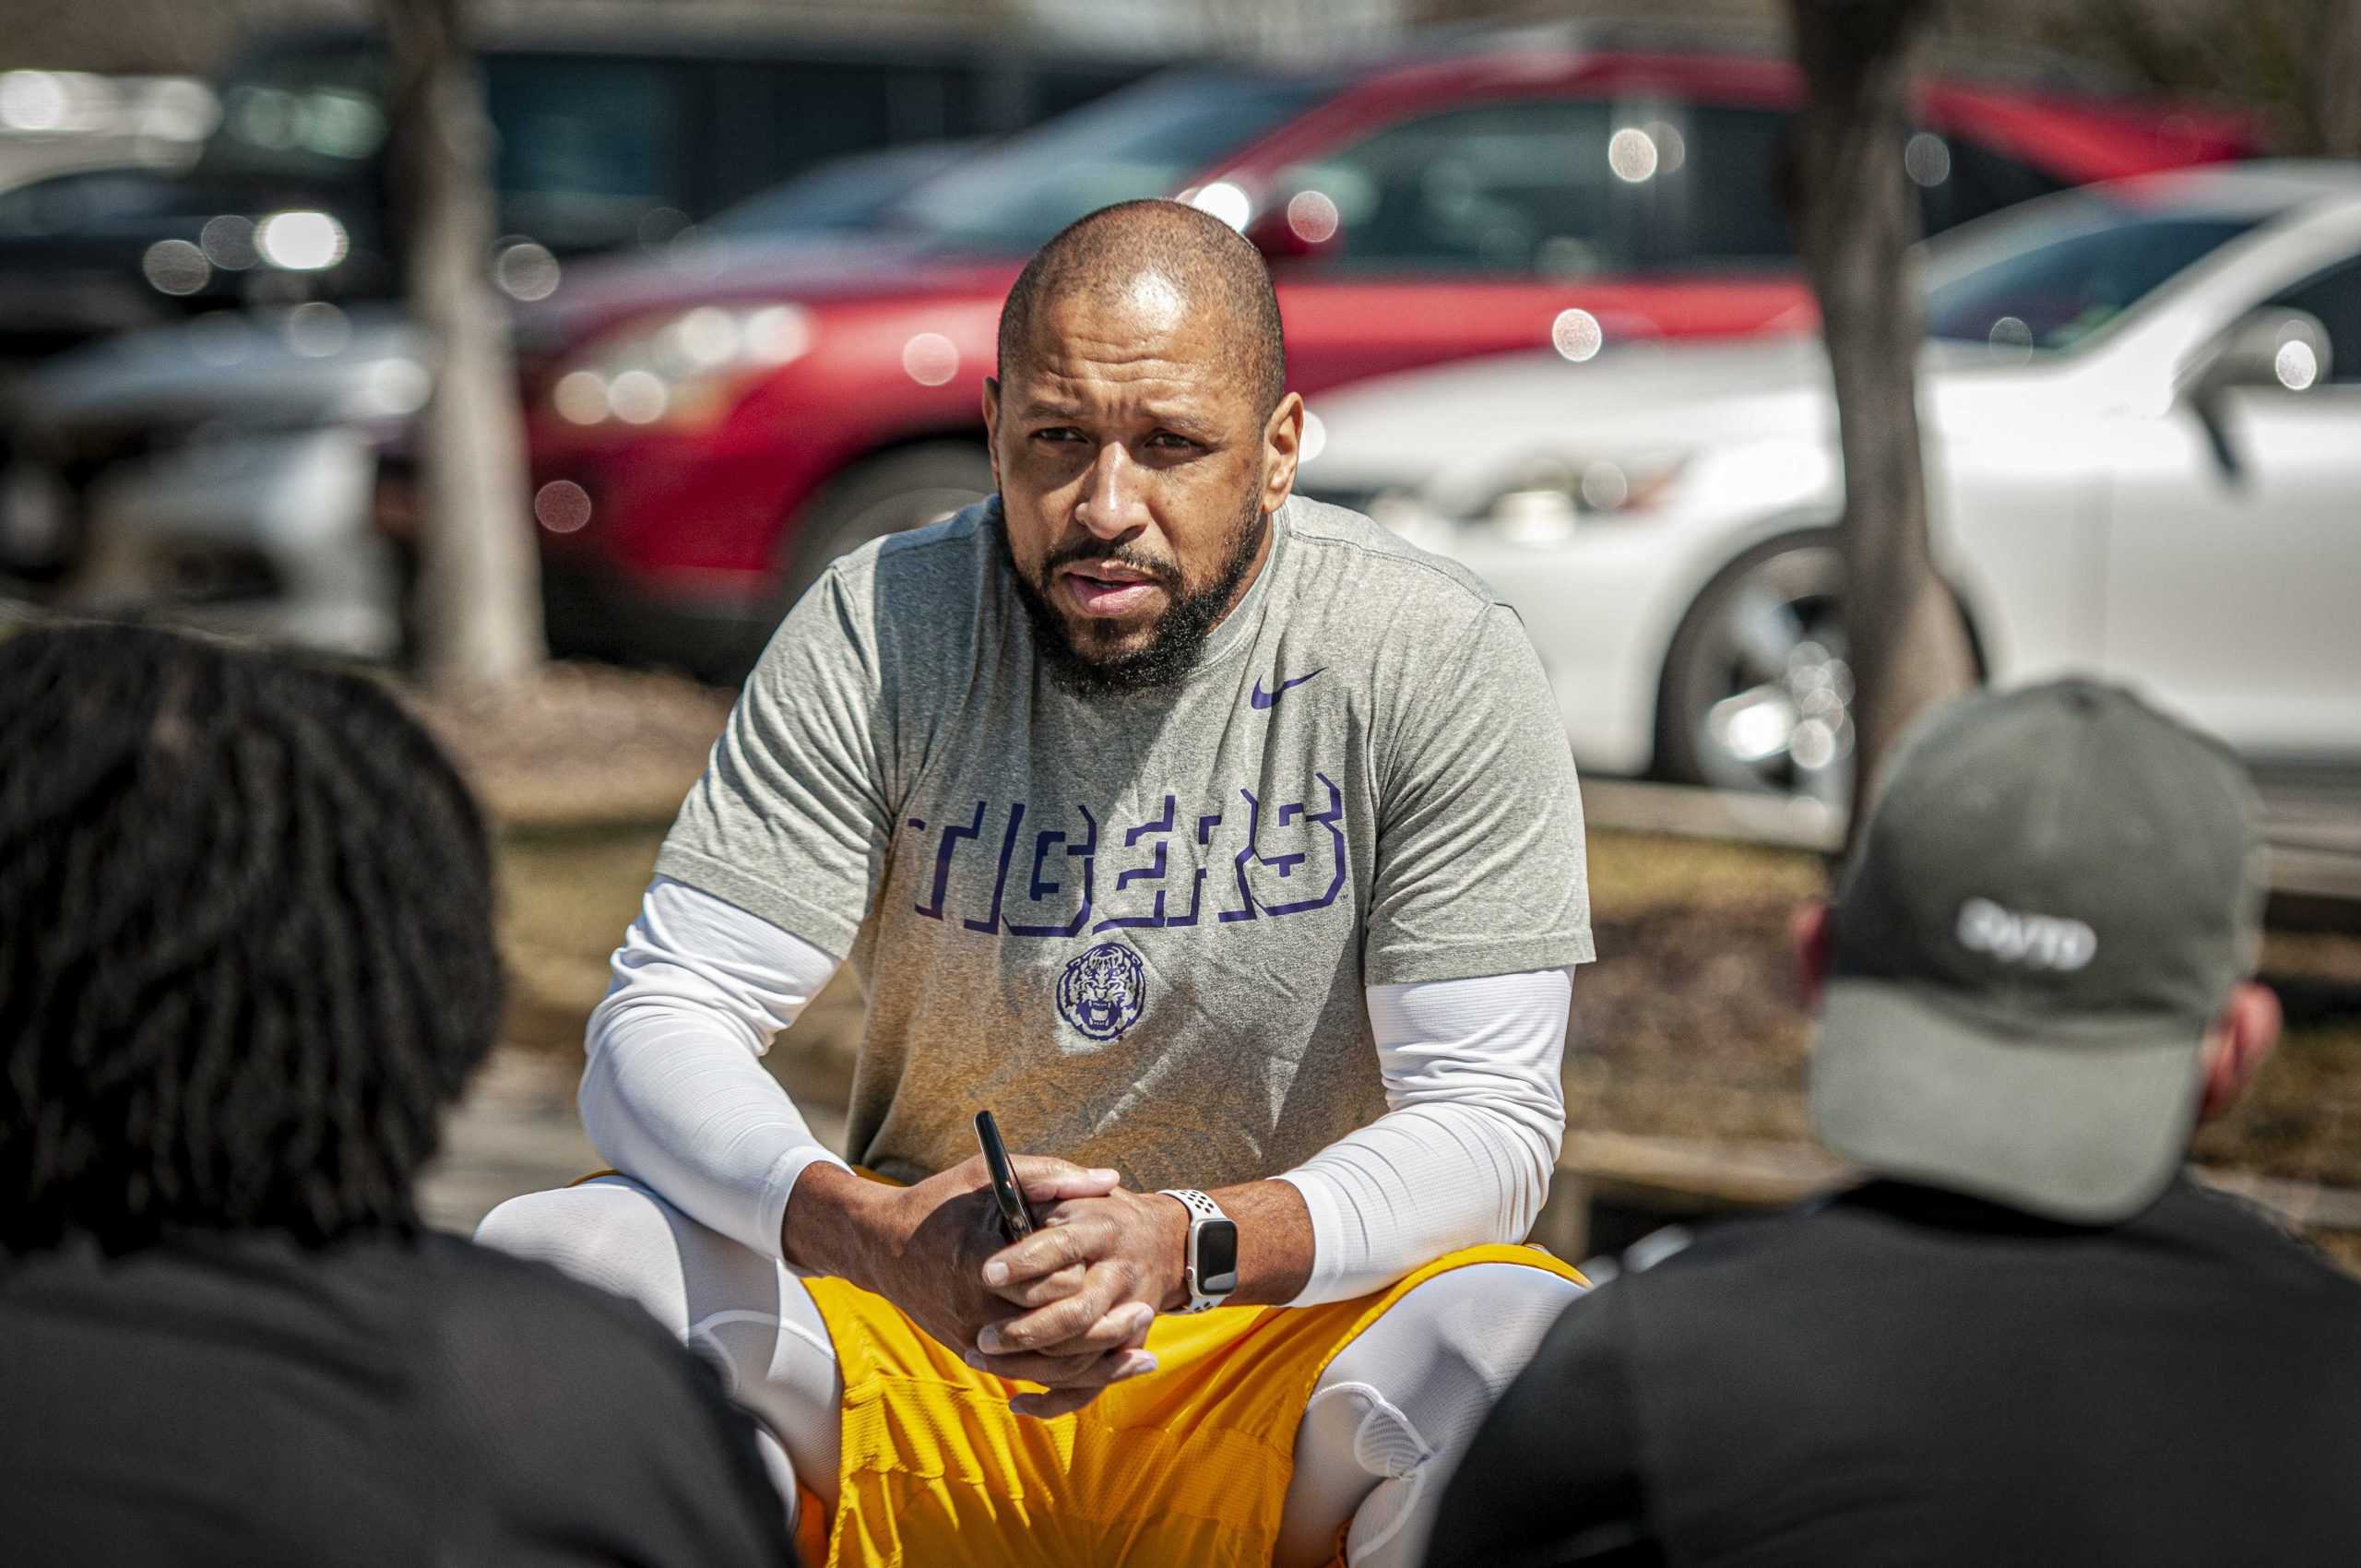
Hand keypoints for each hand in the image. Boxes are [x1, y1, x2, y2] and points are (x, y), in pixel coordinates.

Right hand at [784, 1156, 1117, 1371]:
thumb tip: (1108, 1178)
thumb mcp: (990, 1176)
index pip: (1050, 1282)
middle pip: (1054, 1329)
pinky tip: (1104, 1368)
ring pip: (1046, 1365)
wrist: (883, 1247)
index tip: (1115, 1267)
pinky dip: (1069, 1378)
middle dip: (1102, 1323)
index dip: (1086, 1276)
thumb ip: (1050, 1175)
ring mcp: (972, 1337)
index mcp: (983, 1259)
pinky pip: (1027, 1375)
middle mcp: (976, 1307)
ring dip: (1097, 1362)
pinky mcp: (971, 1353)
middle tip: (1145, 1310)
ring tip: (1142, 1350)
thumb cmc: (943, 1202)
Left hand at [969, 1186, 1190, 1415]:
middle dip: (1025, 1331)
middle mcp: (1119, 1274)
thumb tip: (1001, 1191)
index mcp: (1103, 1228)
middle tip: (981, 1336)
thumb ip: (1044, 1183)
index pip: (1064, 1249)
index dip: (1026, 1261)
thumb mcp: (1077, 1190)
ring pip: (1081, 1354)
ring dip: (1028, 1365)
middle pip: (1076, 1313)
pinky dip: (1055, 1400)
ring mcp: (1128, 1314)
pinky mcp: (1127, 1345)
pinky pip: (1092, 1383)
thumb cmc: (1102, 1212)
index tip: (986, 1273)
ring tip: (979, 1357)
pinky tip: (1017, 1401)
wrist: (1166, 1243)